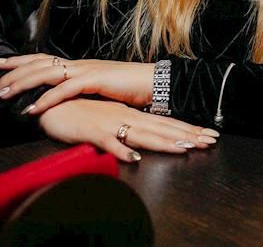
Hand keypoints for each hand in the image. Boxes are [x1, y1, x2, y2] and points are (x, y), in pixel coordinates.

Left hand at [0, 53, 153, 111]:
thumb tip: (65, 99)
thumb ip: (82, 91)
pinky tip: (31, 109)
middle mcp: (78, 64)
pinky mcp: (94, 80)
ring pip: (44, 73)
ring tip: (1, 95)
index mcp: (78, 65)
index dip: (18, 61)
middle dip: (11, 73)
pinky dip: (46, 99)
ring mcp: (86, 70)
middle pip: (37, 63)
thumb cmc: (130, 88)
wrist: (155, 82)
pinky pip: (64, 89)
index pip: (42, 59)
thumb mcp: (100, 89)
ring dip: (21, 85)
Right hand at [37, 98, 219, 161]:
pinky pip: (109, 143)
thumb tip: (142, 142)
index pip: (164, 123)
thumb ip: (125, 132)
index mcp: (131, 116)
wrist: (52, 105)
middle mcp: (126, 118)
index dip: (186, 130)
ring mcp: (111, 124)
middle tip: (210, 141)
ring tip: (184, 147)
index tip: (208, 136)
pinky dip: (122, 150)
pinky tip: (134, 158)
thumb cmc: (80, 115)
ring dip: (163, 142)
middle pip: (161, 129)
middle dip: (186, 135)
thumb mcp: (108, 123)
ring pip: (142, 135)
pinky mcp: (93, 132)